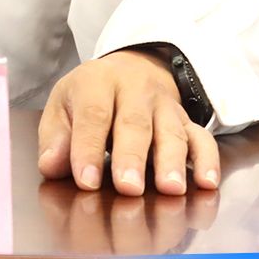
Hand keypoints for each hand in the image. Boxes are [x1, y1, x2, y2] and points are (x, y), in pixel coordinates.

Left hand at [37, 50, 220, 197]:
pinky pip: (202, 138)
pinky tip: (206, 183)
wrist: (133, 69)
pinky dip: (207, 160)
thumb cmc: (91, 96)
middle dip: (132, 158)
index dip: (89, 149)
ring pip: (171, 133)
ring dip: (172, 162)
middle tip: (129, 188)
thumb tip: (51, 166)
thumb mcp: (63, 105)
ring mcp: (165, 107)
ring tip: (170, 189)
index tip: (87, 181)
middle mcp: (136, 92)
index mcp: (98, 84)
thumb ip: (56, 137)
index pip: (94, 116)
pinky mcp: (187, 122)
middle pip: (135, 125)